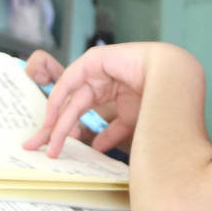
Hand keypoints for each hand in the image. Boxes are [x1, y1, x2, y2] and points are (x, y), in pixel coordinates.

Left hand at [24, 42, 166, 155]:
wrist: (174, 77)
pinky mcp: (93, 60)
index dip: (64, 131)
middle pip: (69, 108)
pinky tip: (56, 119)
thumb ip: (112, 133)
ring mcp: (95, 70)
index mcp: (107, 92)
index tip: (53, 150)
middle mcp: (98, 81)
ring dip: (57, 121)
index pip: (79, 113)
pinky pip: (70, 81)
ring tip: (49, 140)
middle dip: (53, 129)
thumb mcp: (130, 122)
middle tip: (36, 146)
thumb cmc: (159, 97)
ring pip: (69, 99)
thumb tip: (96, 147)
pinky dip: (61, 99)